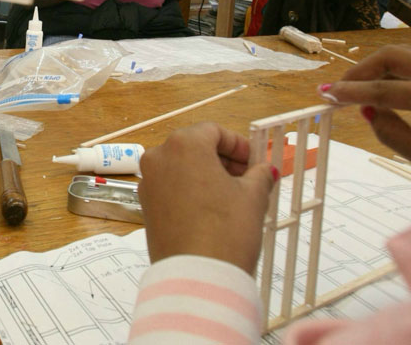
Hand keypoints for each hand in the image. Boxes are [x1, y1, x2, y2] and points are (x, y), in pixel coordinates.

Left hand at [139, 122, 277, 274]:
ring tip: (233, 197)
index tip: (254, 160)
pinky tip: (213, 210)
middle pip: (195, 147)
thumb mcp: (253, 197)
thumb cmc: (225, 232)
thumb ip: (259, 175)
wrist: (197, 278)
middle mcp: (159, 158)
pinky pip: (172, 189)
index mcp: (183, 145)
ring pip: (182, 168)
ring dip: (207, 176)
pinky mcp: (146, 208)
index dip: (238, 144)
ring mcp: (149, 184)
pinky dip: (191, 192)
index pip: (214, 131)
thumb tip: (264, 171)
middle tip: (248, 177)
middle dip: (223, 160)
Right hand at [325, 45, 410, 189]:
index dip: (353, 92)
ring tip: (354, 92)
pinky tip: (381, 92)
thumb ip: (398, 137)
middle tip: (337, 91)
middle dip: (361, 71)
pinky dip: (394, 75)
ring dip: (377, 70)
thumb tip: (368, 114)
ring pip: (407, 57)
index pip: (389, 89)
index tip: (326, 95)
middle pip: (395, 56)